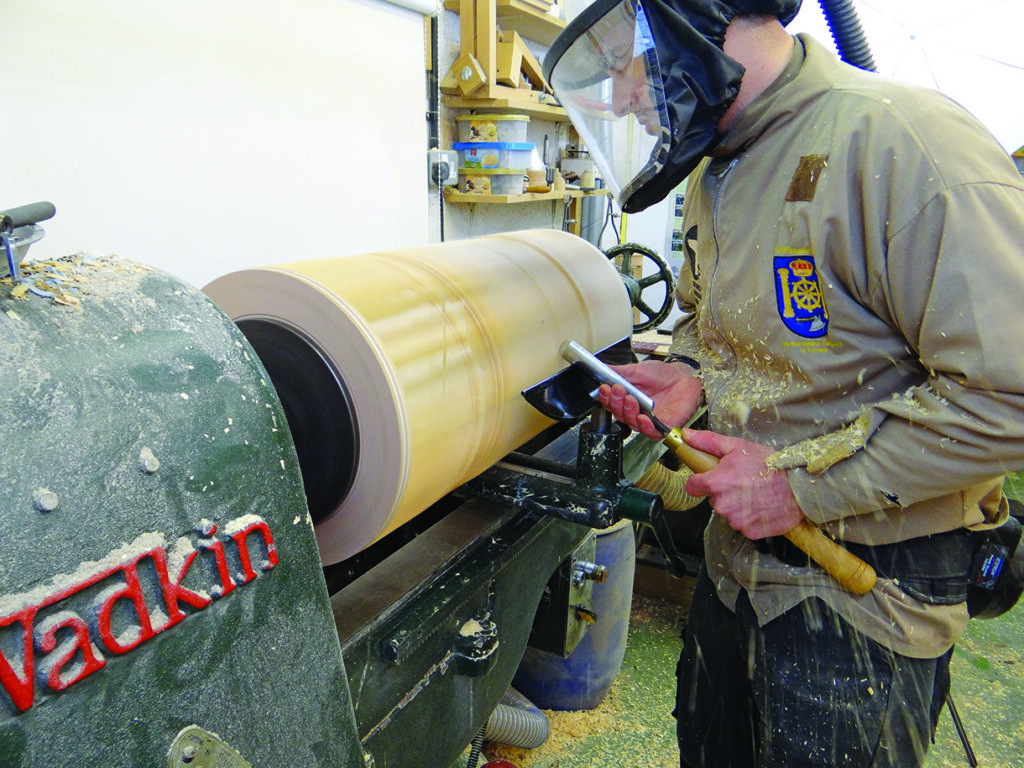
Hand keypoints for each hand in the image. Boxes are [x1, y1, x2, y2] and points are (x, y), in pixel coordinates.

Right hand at [596, 360, 702, 439]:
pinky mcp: (662, 427)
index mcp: (625, 400)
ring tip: (631, 399)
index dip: (606, 398)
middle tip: (618, 389)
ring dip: (629, 412)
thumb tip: (600, 369)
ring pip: (632, 424)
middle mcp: (634, 413)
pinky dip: (645, 426)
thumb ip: (618, 372)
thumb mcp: (636, 370)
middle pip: (619, 415)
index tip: (605, 388)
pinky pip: (651, 433)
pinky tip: (643, 417)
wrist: (683, 377)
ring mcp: (648, 421)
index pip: (611, 404)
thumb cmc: (661, 375)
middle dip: (616, 402)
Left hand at [682, 429, 803, 539]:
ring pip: (728, 512)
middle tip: (741, 481)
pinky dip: (750, 517)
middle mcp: (723, 505)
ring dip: (737, 505)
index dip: (700, 480)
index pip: (692, 487)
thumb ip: (707, 442)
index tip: (711, 477)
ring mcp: (736, 521)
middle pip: (712, 499)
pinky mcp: (750, 532)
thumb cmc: (769, 465)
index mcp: (715, 483)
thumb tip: (685, 435)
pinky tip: (761, 505)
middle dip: (722, 491)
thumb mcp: (737, 446)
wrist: (799, 486)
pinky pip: (743, 524)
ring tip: (755, 493)